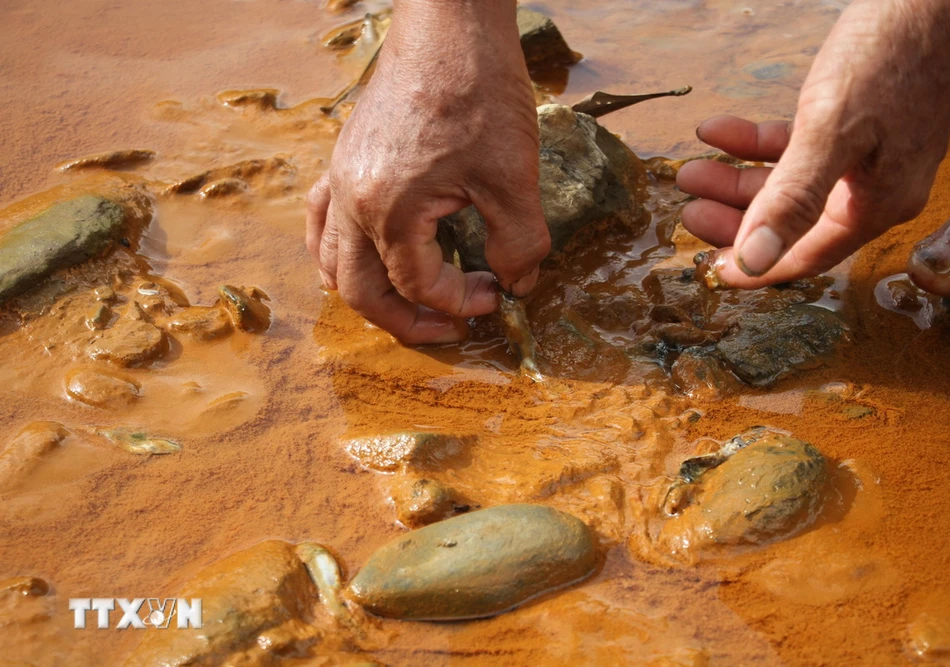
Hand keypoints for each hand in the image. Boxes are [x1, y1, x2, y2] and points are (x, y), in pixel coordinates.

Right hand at [306, 0, 549, 343]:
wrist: (450, 24)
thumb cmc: (479, 90)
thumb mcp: (513, 175)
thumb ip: (520, 242)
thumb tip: (518, 282)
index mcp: (387, 209)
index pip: (417, 283)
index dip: (459, 302)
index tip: (497, 295)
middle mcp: (351, 198)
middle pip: (359, 289)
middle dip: (404, 320)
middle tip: (448, 328)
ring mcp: (341, 177)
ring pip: (332, 260)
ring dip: (367, 292)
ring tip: (408, 304)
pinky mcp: (345, 158)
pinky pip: (324, 221)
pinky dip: (340, 251)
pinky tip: (367, 254)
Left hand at [677, 0, 949, 287]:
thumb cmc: (893, 55)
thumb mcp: (832, 131)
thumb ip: (792, 199)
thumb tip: (755, 260)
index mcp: (875, 205)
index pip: (805, 257)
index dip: (753, 267)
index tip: (708, 270)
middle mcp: (872, 190)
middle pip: (790, 224)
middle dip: (735, 220)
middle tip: (688, 210)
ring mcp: (865, 158)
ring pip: (788, 185)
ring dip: (736, 180)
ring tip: (692, 172)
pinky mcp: (857, 127)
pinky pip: (797, 149)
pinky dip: (756, 143)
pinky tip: (720, 131)